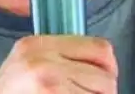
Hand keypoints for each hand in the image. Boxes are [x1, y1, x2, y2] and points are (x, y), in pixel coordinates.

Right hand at [0, 35, 117, 92]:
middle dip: (102, 93)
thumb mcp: (26, 63)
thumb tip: (103, 65)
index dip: (109, 68)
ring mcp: (49, 85)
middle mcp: (43, 61)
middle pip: (105, 78)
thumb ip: (58, 56)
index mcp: (38, 44)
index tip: (103, 79)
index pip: (100, 49)